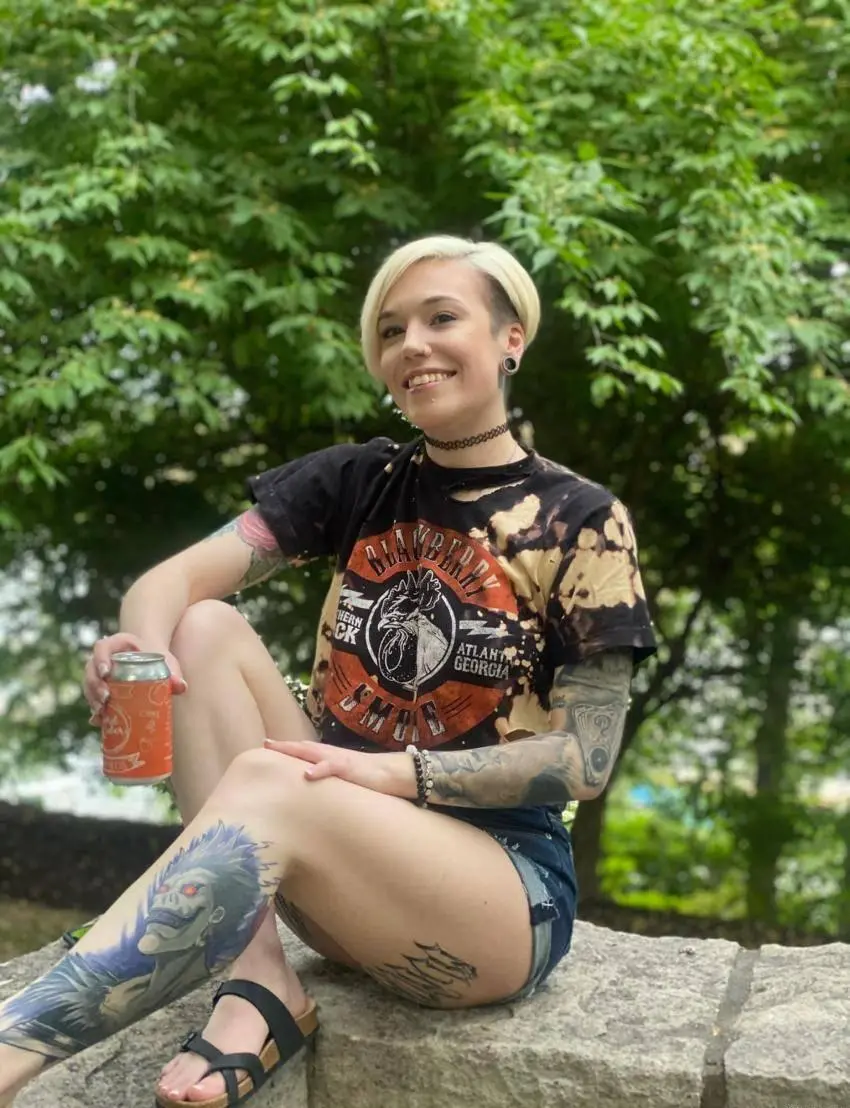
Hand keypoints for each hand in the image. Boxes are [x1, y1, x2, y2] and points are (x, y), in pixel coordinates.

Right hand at [83, 633, 186, 723]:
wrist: (150, 660)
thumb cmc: (156, 657)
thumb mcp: (165, 660)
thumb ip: (173, 672)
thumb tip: (181, 687)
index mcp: (116, 644)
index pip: (102, 647)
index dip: (100, 659)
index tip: (106, 673)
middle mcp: (103, 657)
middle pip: (91, 669)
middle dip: (95, 685)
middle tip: (106, 699)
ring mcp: (98, 673)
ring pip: (88, 684)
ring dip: (92, 699)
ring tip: (102, 713)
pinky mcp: (99, 687)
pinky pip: (92, 698)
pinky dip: (95, 710)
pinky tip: (99, 721)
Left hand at [265, 740, 416, 799]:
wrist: (393, 773)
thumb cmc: (369, 778)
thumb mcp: (344, 779)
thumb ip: (329, 779)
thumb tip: (313, 786)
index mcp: (329, 757)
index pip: (304, 751)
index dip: (286, 749)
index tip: (267, 747)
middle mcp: (331, 754)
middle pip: (303, 747)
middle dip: (283, 745)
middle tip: (264, 743)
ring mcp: (340, 759)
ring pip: (312, 752)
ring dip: (294, 750)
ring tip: (276, 749)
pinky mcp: (350, 768)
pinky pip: (332, 767)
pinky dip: (319, 769)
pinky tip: (307, 773)